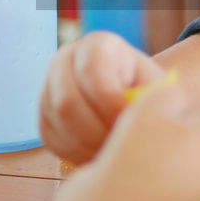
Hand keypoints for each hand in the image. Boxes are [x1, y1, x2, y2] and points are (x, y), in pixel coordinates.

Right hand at [39, 31, 164, 163]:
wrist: (132, 98)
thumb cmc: (148, 92)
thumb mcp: (155, 88)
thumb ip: (149, 99)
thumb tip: (134, 120)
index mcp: (96, 45)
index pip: (92, 74)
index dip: (111, 106)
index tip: (132, 127)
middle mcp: (65, 60)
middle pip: (67, 103)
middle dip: (97, 132)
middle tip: (121, 148)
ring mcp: (49, 88)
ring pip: (57, 124)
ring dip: (87, 145)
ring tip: (114, 153)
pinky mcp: (44, 116)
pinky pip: (51, 140)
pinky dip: (76, 153)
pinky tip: (99, 155)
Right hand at [55, 83, 199, 200]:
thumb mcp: (83, 182)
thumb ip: (110, 161)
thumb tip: (121, 169)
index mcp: (149, 122)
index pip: (167, 94)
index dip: (160, 112)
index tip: (148, 134)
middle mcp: (189, 137)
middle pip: (196, 126)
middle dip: (184, 142)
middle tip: (161, 174)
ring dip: (194, 183)